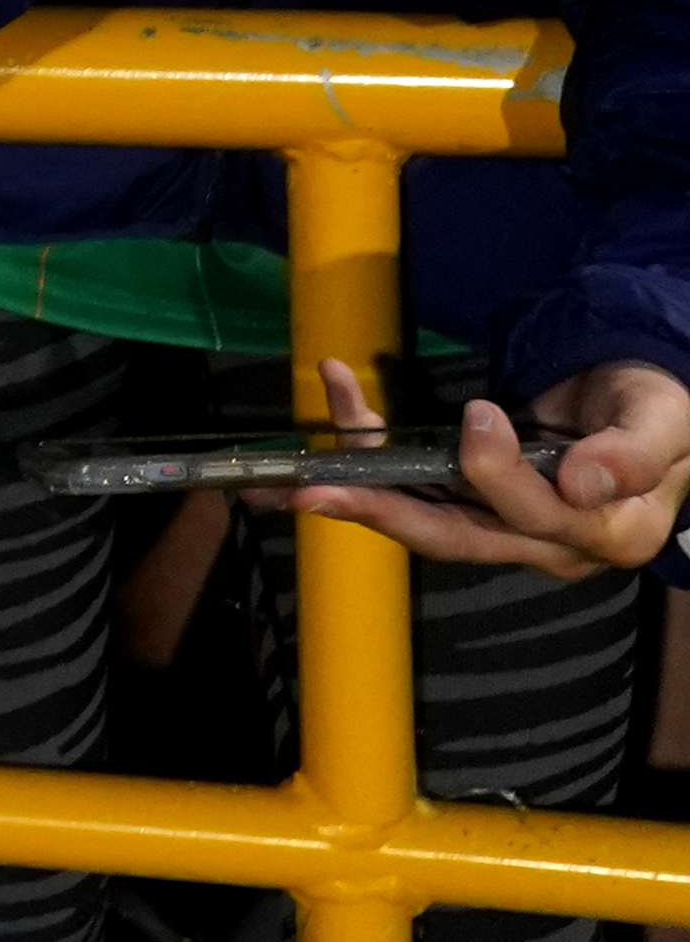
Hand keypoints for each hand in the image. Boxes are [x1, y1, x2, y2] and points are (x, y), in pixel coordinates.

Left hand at [294, 355, 689, 578]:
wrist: (640, 396)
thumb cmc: (656, 410)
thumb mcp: (663, 422)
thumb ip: (631, 455)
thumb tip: (584, 483)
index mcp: (609, 534)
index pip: (537, 518)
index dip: (498, 474)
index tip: (477, 414)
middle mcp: (550, 545)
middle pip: (459, 535)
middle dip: (382, 513)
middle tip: (314, 491)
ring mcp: (506, 526)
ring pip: (423, 514)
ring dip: (355, 488)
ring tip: (289, 474)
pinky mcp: (473, 499)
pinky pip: (416, 483)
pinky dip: (370, 445)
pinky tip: (338, 397)